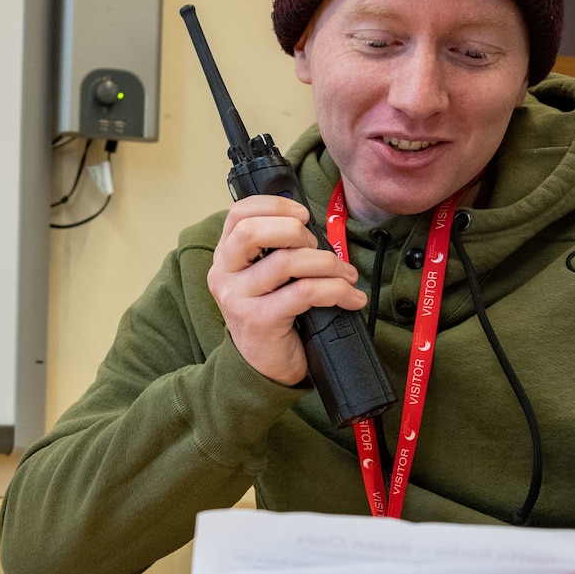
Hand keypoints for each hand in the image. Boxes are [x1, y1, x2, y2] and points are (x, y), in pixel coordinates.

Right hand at [206, 195, 367, 385]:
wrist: (263, 368)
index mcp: (225, 257)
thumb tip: (313, 227)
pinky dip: (337, 291)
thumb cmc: (272, 317)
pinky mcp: (260, 320)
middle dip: (296, 231)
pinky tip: (350, 298)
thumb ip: (277, 250)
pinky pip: (305, 292)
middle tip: (317, 248)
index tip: (302, 215)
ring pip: (286, 261)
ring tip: (345, 276)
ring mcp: (238, 298)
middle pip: (252, 231)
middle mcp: (224, 275)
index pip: (238, 214)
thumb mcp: (266, 278)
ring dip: (327, 263)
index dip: (274, 205)